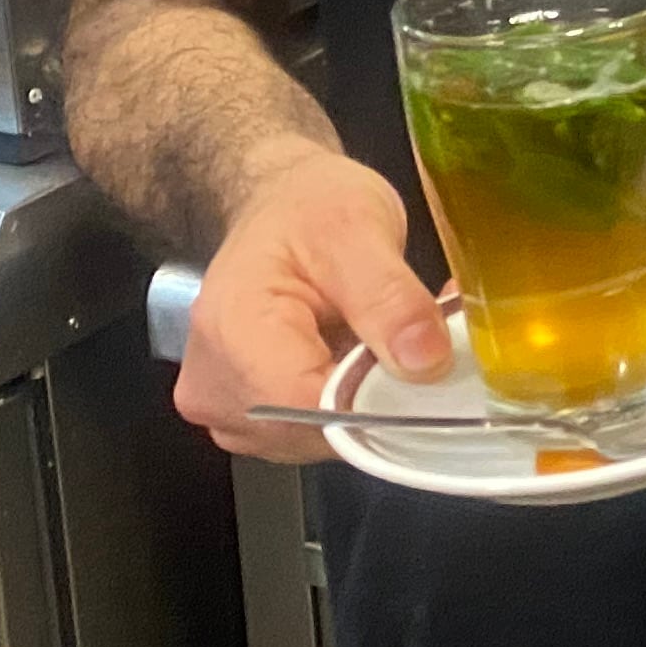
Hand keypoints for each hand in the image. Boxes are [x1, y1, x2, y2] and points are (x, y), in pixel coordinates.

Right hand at [174, 147, 451, 461]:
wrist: (277, 205)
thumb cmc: (308, 208)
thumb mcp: (359, 228)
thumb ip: (389, 296)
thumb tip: (426, 362)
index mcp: (232, 332)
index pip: (308, 406)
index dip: (377, 399)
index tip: (430, 366)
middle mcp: (215, 387)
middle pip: (314, 432)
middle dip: (378, 396)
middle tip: (419, 339)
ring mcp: (228, 412)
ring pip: (320, 441)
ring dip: (368, 402)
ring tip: (388, 341)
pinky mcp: (250, 421)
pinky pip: (313, 434)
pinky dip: (351, 405)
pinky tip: (365, 360)